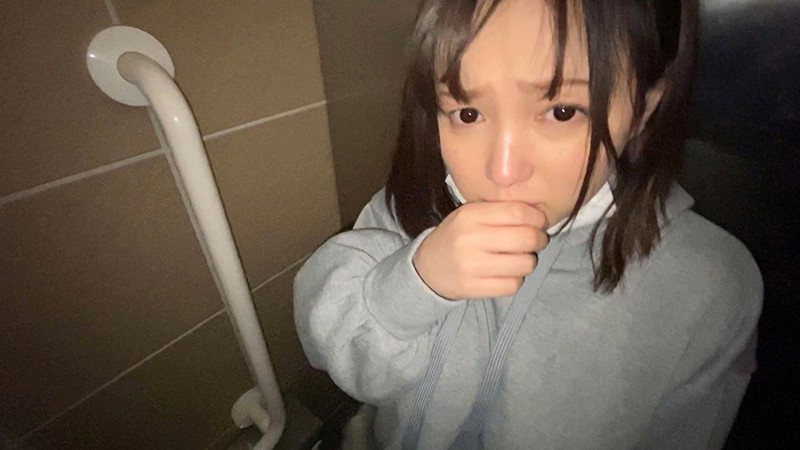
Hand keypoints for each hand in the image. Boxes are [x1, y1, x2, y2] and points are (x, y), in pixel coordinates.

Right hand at [412, 202, 548, 299]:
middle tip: (536, 240)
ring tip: (520, 258)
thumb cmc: (457, 237)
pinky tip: (508, 274)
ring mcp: (471, 266)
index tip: (538, 222)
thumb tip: (538, 214)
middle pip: (526, 238)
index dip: (537, 217)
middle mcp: (469, 239)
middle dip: (539, 239)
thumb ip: (499, 211)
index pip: (518, 212)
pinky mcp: (473, 288)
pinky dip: (516, 280)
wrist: (427, 268)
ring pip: (524, 264)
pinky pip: (513, 285)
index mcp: (469, 215)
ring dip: (529, 261)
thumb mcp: (470, 215)